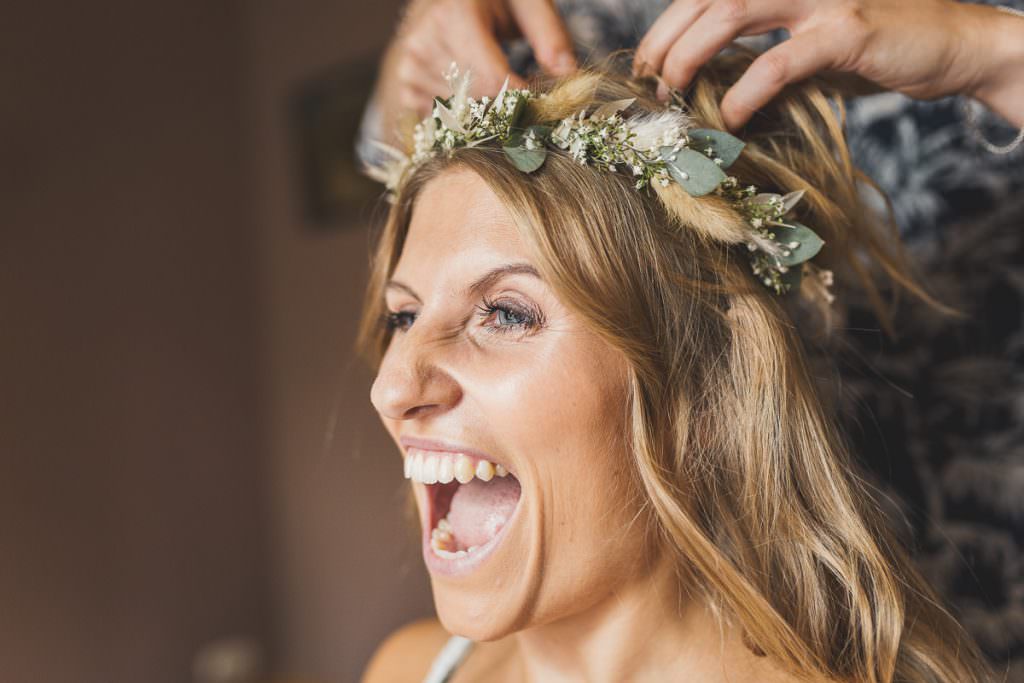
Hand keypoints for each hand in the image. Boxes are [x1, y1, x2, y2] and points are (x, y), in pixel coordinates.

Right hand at [379, 0, 575, 119]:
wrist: (449, 0)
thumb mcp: (527, 2)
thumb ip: (550, 34)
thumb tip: (569, 76)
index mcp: (453, 16)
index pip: (493, 79)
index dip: (525, 102)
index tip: (547, 109)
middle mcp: (423, 43)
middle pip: (476, 103)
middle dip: (508, 113)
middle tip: (530, 107)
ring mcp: (409, 70)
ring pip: (461, 118)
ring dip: (487, 118)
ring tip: (501, 96)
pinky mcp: (405, 90)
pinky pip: (442, 124)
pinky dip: (466, 122)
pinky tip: (477, 103)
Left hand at [633, 0, 1023, 129]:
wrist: (953, 45)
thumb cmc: (873, 48)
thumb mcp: (807, 43)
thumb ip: (758, 51)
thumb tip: (703, 85)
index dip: (666, 25)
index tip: (645, 66)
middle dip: (664, 40)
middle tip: (648, 84)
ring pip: (731, 12)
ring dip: (689, 55)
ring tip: (673, 94)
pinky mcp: (848, 32)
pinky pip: (778, 61)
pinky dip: (744, 92)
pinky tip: (730, 117)